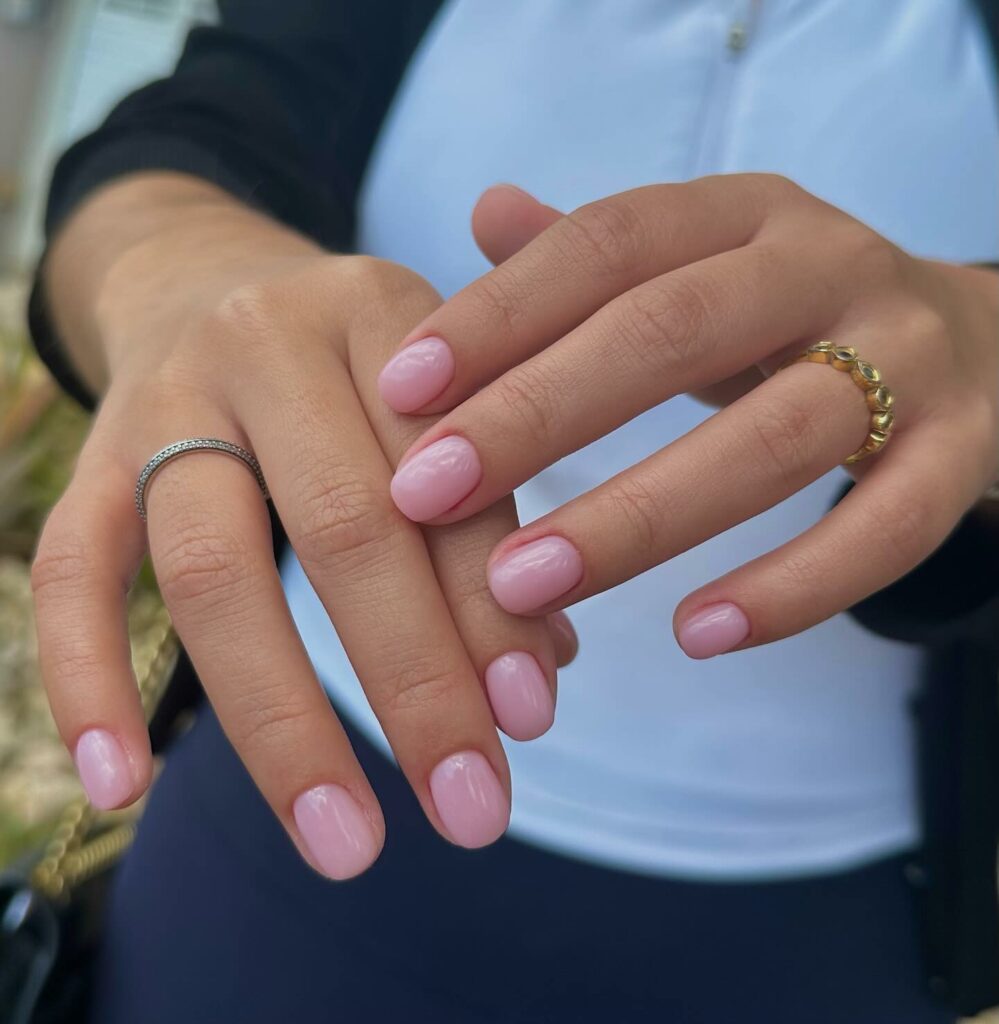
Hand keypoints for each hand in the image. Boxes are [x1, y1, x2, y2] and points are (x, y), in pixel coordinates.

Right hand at [31, 180, 575, 879]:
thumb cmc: (354, 367)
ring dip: (286, 722)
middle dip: (417, 682)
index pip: (449, 476)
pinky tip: (121, 788)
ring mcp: (168, 397)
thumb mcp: (438, 401)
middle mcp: (272, 343)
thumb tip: (547, 661)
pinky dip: (88, 680)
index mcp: (384, 316)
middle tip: (473, 811)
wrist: (209, 273)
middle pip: (344, 526)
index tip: (532, 717)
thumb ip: (488, 515)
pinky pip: (70, 570)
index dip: (494, 602)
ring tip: (347, 844)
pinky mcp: (89, 450)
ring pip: (212, 566)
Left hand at [376, 174, 998, 657]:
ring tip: (523, 586)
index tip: (399, 391)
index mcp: (745, 215)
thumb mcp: (698, 265)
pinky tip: (694, 636)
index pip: (608, 244)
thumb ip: (591, 252)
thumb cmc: (789, 317)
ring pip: (773, 439)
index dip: (500, 313)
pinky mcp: (960, 456)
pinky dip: (792, 588)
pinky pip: (884, 530)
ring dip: (637, 517)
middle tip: (425, 492)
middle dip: (537, 416)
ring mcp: (909, 360)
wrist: (975, 344)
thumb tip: (483, 209)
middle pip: (672, 332)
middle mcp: (829, 267)